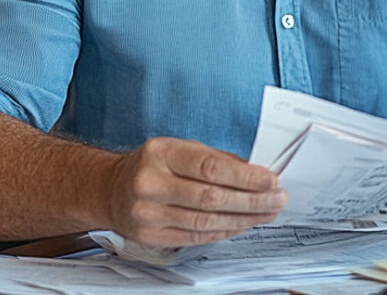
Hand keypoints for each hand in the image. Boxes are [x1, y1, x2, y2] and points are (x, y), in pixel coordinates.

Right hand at [101, 137, 286, 246]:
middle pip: (211, 198)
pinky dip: (224, 231)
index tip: (270, 180)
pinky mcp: (151, 236)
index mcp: (161, 154)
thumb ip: (216, 159)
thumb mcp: (180, 148)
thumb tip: (256, 171)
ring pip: (206, 221)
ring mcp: (148, 213)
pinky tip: (242, 225)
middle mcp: (151, 183)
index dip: (245, 176)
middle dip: (251, 200)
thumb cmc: (151, 165)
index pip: (211, 167)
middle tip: (276, 199)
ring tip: (266, 213)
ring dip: (243, 219)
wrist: (110, 189)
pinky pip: (196, 236)